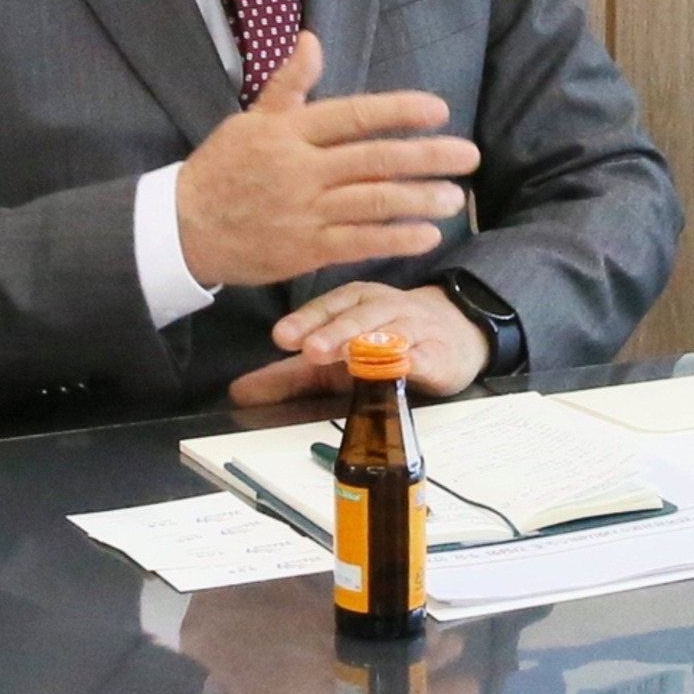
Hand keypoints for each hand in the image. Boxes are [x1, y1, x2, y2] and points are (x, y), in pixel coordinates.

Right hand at [171, 32, 479, 294]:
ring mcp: (303, 212)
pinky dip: (393, 238)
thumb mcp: (250, 120)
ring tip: (455, 196)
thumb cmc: (222, 169)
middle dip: (426, 156)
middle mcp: (300, 169)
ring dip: (419, 199)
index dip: (398, 111)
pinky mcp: (302, 251)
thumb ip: (288, 84)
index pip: (353, 115)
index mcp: (289, 132)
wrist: (182, 227)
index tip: (438, 110)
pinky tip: (425, 234)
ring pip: (372, 203)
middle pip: (374, 159)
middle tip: (468, 154)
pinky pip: (357, 244)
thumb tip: (312, 40)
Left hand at [227, 279, 487, 412]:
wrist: (454, 334)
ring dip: (369, 343)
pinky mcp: (439, 354)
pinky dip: (413, 360)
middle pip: (357, 317)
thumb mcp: (335, 355)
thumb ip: (289, 375)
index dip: (306, 319)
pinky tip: (402, 367)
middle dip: (333, 331)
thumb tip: (238, 392)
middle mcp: (384, 308)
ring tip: (348, 357)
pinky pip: (425, 355)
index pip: (327, 306)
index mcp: (355, 301)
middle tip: (310, 349)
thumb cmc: (385, 342)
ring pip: (391, 332)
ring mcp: (414, 329)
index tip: (281, 336)